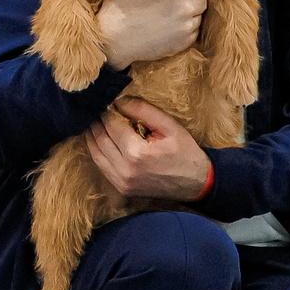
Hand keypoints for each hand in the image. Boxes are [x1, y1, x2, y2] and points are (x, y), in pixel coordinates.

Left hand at [86, 98, 213, 200]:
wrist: (197, 183)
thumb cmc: (185, 152)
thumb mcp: (169, 126)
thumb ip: (143, 111)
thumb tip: (119, 100)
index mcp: (137, 153)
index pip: (111, 125)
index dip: (107, 111)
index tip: (106, 101)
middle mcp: (125, 170)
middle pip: (99, 139)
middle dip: (97, 121)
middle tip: (97, 109)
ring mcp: (121, 182)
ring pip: (95, 154)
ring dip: (92, 136)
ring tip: (95, 121)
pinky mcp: (121, 188)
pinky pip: (101, 166)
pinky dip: (98, 151)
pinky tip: (100, 140)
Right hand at [97, 0, 236, 69]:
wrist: (112, 41)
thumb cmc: (118, 8)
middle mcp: (185, 10)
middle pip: (203, 0)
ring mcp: (185, 29)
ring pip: (199, 17)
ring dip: (190, 13)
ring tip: (169, 15)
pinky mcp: (182, 44)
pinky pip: (193, 32)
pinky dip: (186, 28)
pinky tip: (168, 27)